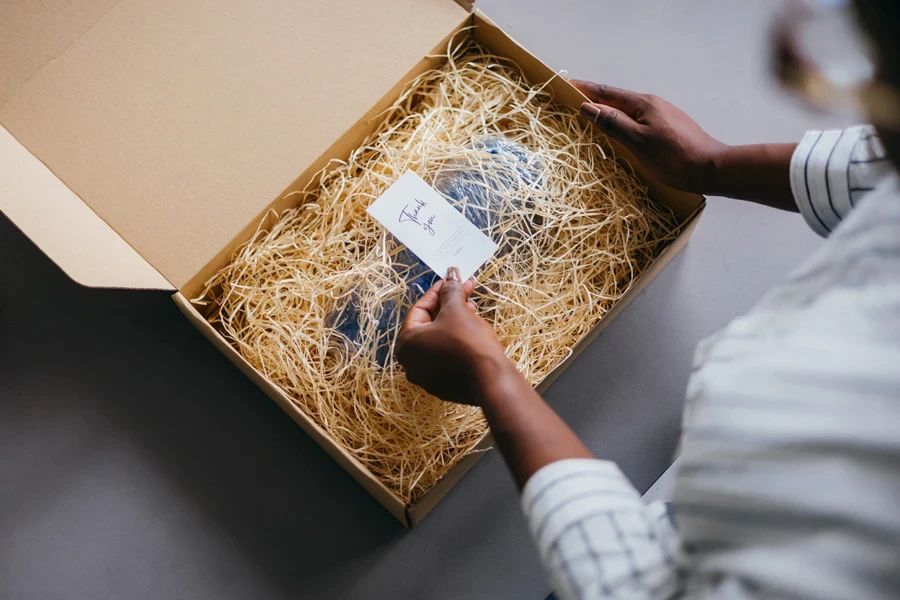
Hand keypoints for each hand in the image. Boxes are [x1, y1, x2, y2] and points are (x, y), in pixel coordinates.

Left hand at [395, 267, 513, 404]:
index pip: (419, 309)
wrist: (490, 380)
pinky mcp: (445, 386)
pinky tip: (473, 330)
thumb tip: (450, 273)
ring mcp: (427, 377)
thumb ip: (450, 290)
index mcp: (406, 344)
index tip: (452, 280)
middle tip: (466, 291)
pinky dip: (457, 341)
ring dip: (454, 321)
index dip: (438, 292)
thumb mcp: (457, 310)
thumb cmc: (467, 341)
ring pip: (439, 340)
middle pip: (429, 325)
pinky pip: (447, 356)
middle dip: (448, 306)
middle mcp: (411, 363)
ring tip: (473, 309)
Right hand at [571, 80, 726, 193]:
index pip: (607, 92)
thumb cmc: (674, 157)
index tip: (567, 85)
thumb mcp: (639, 141)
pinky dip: (621, 120)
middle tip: (572, 99)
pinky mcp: (667, 127)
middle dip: (594, 98)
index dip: (586, 89)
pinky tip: (617, 129)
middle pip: (617, 98)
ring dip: (607, 110)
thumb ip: (613, 123)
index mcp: (643, 104)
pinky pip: (636, 118)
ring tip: (590, 114)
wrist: (710, 168)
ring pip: (627, 109)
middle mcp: (652, 104)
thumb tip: (588, 107)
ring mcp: (661, 115)